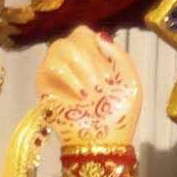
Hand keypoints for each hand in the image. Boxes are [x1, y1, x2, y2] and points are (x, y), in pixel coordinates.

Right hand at [39, 29, 136, 150]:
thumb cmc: (119, 116)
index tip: (110, 73)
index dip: (100, 47)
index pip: (89, 34)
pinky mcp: (45, 83)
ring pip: (61, 46)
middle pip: (77, 34)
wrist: (104, 142)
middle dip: (94, 59)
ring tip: (92, 92)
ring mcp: (58, 70)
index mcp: (94, 57)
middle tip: (103, 85)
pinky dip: (70, 79)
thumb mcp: (131, 83)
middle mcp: (74, 60)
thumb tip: (99, 35)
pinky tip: (81, 96)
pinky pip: (51, 65)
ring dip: (82, 68)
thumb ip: (120, 55)